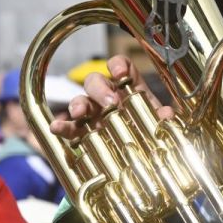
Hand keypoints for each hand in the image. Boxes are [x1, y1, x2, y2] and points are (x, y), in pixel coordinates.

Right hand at [47, 55, 172, 139]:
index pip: (120, 66)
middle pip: (95, 81)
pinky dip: (62, 126)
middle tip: (110, 104)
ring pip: (80, 100)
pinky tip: (56, 128)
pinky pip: (69, 127)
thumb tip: (167, 115)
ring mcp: (93, 114)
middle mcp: (107, 97)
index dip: (118, 65)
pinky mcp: (83, 132)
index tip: (121, 74)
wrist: (144, 157)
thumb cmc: (152, 132)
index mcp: (128, 89)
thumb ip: (164, 119)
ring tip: (81, 114)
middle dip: (100, 89)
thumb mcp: (161, 126)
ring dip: (78, 104)